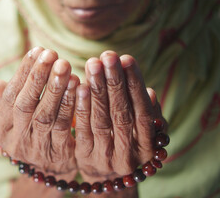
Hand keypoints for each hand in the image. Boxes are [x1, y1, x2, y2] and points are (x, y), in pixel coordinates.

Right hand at [0, 47, 78, 177]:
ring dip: (55, 88)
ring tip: (65, 65)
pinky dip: (71, 104)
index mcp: (2, 130)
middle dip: (38, 77)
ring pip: (45, 116)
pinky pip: (65, 126)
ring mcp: (37, 150)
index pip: (9, 98)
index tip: (37, 51)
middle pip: (25, 106)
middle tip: (51, 53)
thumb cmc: (35, 129)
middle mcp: (16, 142)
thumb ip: (9, 99)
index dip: (23, 73)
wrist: (54, 164)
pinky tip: (79, 85)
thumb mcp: (18, 117)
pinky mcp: (59, 155)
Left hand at [74, 51, 165, 182]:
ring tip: (93, 64)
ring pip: (101, 120)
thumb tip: (150, 93)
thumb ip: (147, 113)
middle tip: (108, 56)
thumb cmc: (127, 142)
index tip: (126, 59)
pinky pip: (82, 130)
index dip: (135, 85)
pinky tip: (79, 86)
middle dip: (115, 83)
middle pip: (122, 114)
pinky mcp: (84, 156)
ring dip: (97, 90)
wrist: (105, 174)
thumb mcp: (142, 131)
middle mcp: (129, 154)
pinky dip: (81, 108)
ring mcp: (105, 157)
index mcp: (148, 147)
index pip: (143, 112)